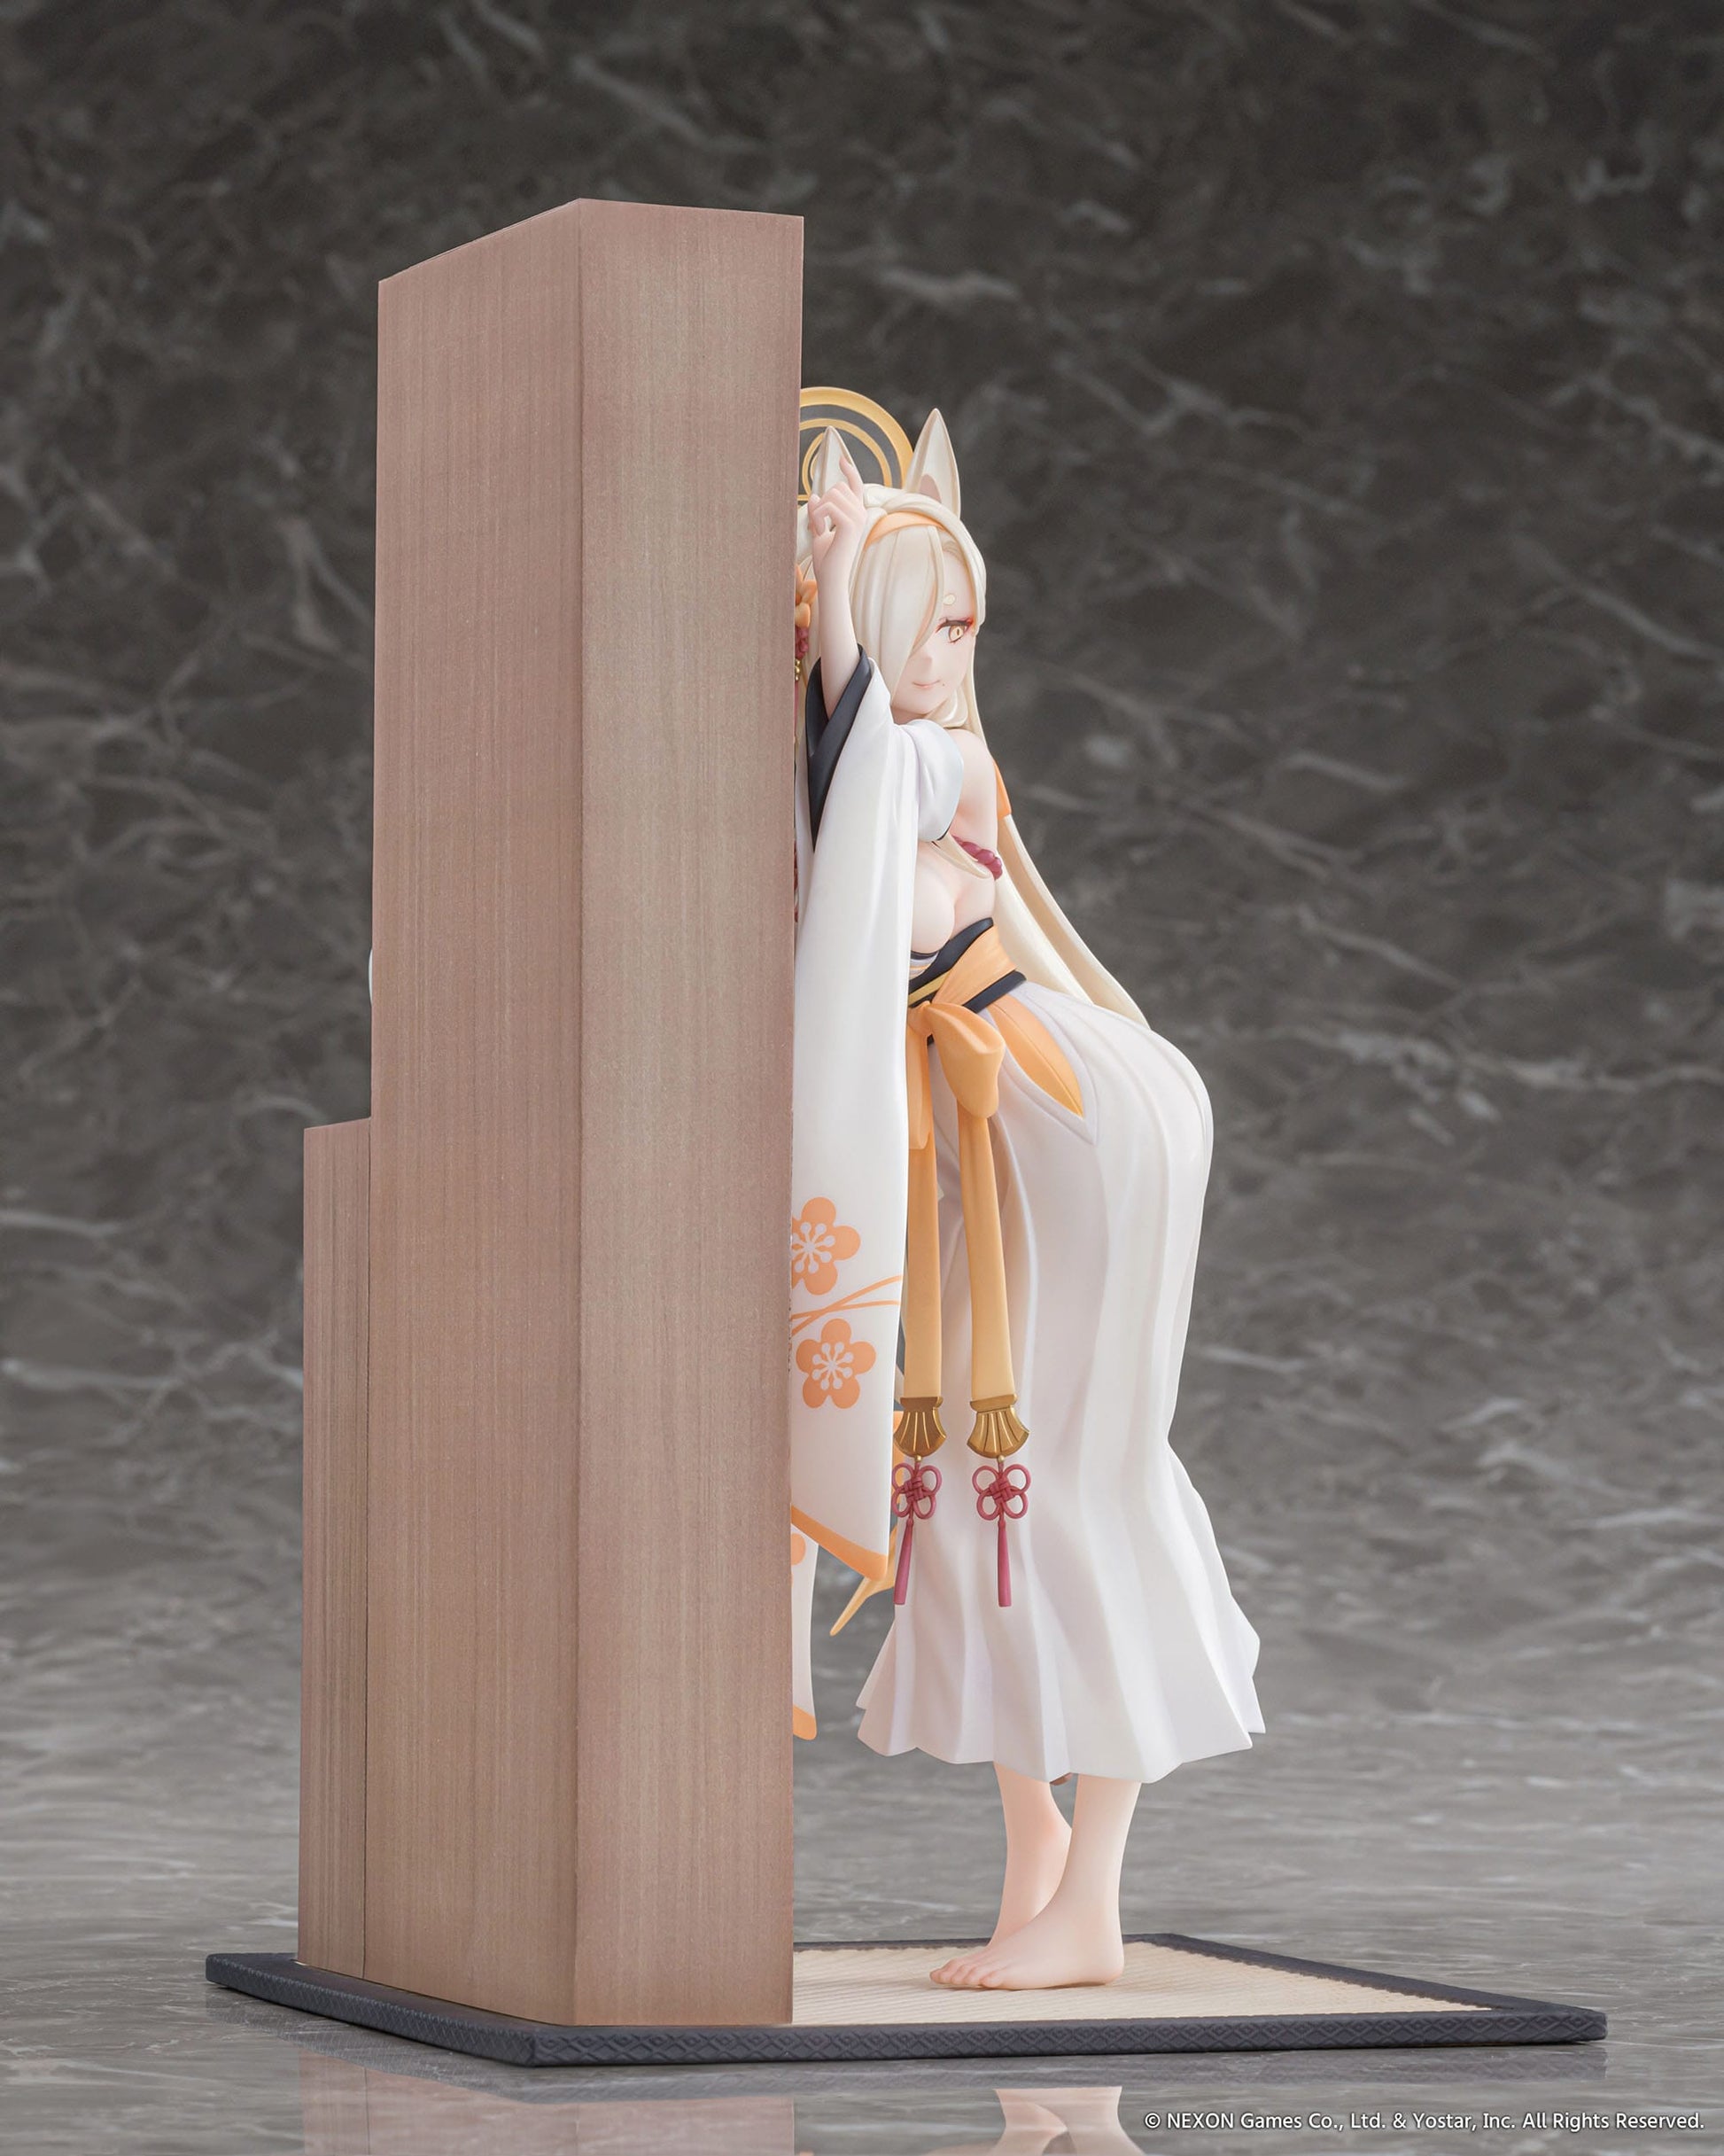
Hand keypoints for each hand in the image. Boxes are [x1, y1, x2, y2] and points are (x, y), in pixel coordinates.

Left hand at [806, 445, 867, 589]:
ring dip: (819, 511)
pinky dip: (818, 517)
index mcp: (856, 515)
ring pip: (832, 494)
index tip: (842, 459)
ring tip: (819, 530)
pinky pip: (828, 506)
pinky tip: (820, 531)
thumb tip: (815, 495)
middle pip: (837, 488)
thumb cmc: (827, 560)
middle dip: (822, 503)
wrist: (831, 579)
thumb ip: (818, 514)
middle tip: (819, 525)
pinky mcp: (851, 525)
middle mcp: (860, 514)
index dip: (850, 471)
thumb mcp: (819, 532)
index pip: (856, 486)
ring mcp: (858, 518)